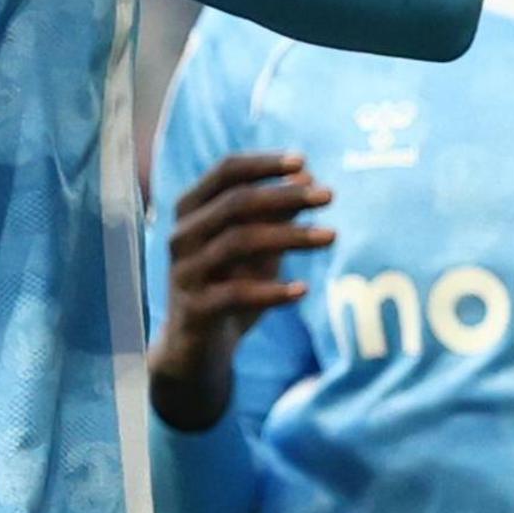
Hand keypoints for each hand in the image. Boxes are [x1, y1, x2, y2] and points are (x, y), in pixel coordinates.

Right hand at [149, 151, 330, 430]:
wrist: (196, 349)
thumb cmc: (228, 285)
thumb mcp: (253, 247)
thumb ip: (273, 216)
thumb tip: (309, 180)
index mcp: (191, 210)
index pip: (225, 172)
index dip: (264, 164)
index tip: (305, 162)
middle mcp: (182, 235)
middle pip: (235, 203)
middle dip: (285, 196)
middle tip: (329, 196)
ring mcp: (185, 272)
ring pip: (238, 243)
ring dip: (289, 236)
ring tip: (331, 236)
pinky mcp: (194, 309)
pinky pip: (235, 294)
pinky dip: (272, 290)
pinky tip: (303, 290)